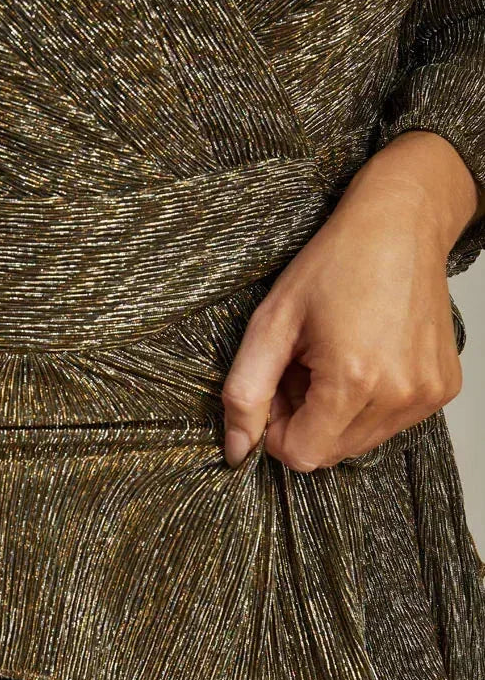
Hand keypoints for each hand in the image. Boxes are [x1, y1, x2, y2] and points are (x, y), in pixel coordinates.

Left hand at [221, 131, 481, 470]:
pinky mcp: (442, 389)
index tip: (276, 390)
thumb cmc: (336, 262)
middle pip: (331, 453)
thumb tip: (237, 450)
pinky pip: (390, 423)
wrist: (401, 223)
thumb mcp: (271, 323)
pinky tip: (364, 358)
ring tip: (332, 360)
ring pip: (360, 442)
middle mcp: (399, 395)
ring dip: (335, 415)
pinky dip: (368, 404)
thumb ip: (245, 393)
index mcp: (354, 381)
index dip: (277, 431)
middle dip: (305, 421)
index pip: (302, 455)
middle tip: (302, 369)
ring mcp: (427, 395)